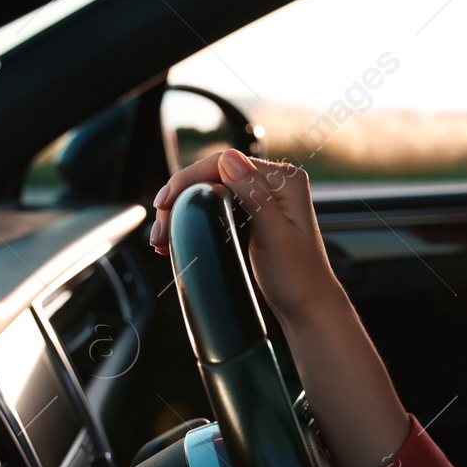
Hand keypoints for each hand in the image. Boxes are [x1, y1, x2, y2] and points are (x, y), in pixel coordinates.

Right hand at [148, 149, 340, 325]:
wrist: (307, 307)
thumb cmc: (298, 277)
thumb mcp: (274, 235)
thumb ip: (255, 195)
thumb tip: (230, 158)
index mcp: (285, 181)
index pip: (226, 163)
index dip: (189, 179)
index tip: (164, 203)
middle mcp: (274, 185)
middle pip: (213, 176)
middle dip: (180, 199)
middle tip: (158, 230)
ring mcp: (262, 200)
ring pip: (209, 193)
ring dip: (181, 211)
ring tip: (161, 239)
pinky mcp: (251, 218)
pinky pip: (215, 208)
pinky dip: (192, 221)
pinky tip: (175, 238)